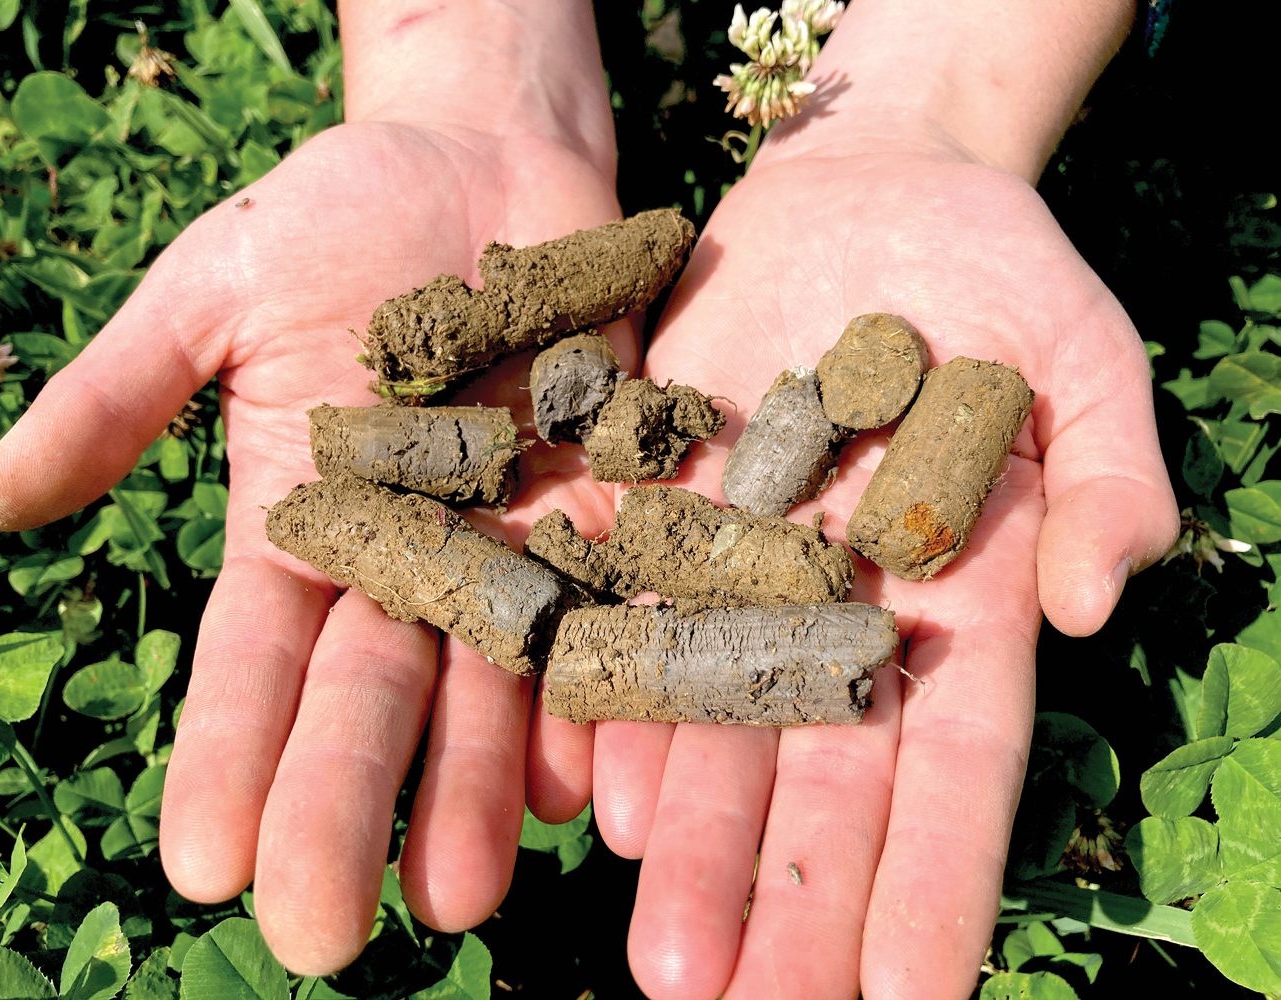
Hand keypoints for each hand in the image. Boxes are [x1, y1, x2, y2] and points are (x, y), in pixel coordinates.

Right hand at [0, 0, 619, 973]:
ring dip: (479, 784)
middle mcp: (408, 552)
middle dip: (349, 806)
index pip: (254, 662)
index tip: (198, 864)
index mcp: (301, 520)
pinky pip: (608, 605)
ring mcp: (512, 534)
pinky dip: (601, 689)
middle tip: (332, 934)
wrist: (487, 158)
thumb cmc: (339, 213)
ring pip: (492, 680)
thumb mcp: (211, 291)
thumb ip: (117, 400)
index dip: (229, 758)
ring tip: (462, 890)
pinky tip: (594, 783)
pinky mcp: (613, 499)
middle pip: (375, 694)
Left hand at [565, 10, 1178, 997]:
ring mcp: (738, 565)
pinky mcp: (654, 503)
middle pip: (814, 775)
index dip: (932, 882)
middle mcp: (839, 611)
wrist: (869, 195)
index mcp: (956, 601)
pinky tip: (592, 792)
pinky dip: (609, 697)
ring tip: (666, 953)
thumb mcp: (1083, 360)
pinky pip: (624, 612)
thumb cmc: (1002, 279)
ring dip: (692, 837)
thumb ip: (1107, 479)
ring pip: (711, 722)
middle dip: (787, 897)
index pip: (949, 769)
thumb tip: (1087, 605)